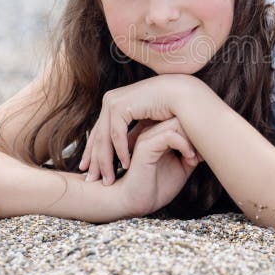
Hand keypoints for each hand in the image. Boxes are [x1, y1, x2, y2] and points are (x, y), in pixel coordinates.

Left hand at [79, 74, 193, 184]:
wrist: (184, 94)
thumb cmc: (172, 108)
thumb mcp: (147, 123)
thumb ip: (134, 133)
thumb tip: (126, 151)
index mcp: (115, 101)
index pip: (99, 131)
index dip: (93, 152)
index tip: (90, 170)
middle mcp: (110, 99)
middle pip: (98, 135)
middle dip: (94, 160)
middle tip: (91, 180)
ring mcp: (113, 101)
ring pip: (103, 137)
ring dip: (105, 161)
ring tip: (108, 179)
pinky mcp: (120, 105)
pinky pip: (116, 134)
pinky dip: (120, 151)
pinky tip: (125, 165)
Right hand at [112, 116, 203, 216]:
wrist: (135, 203)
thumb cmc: (156, 187)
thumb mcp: (182, 168)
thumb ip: (191, 153)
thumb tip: (210, 142)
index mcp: (159, 134)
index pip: (183, 118)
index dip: (199, 132)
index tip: (205, 153)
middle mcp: (152, 131)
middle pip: (181, 116)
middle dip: (198, 134)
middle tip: (202, 155)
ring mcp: (148, 137)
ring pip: (176, 122)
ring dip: (192, 139)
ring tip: (194, 158)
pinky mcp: (145, 147)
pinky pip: (169, 135)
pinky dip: (184, 145)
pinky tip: (189, 159)